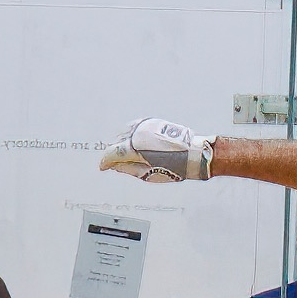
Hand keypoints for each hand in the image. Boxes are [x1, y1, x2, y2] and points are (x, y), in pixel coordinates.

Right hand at [99, 118, 214, 182]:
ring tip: (128, 156)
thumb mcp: (148, 174)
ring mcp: (144, 126)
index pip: (112, 153)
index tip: (103, 167)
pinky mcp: (152, 122)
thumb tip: (115, 166)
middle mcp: (137, 133)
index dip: (106, 161)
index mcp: (135, 147)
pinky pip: (134, 128)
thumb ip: (128, 169)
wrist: (194, 153)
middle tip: (117, 164)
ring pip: (124, 134)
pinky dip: (130, 136)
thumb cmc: (176, 166)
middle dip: (114, 153)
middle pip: (116, 142)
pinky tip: (135, 144)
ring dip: (122, 143)